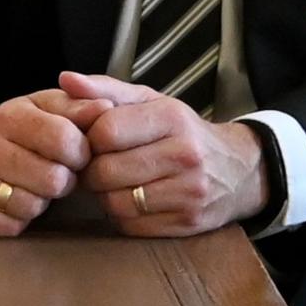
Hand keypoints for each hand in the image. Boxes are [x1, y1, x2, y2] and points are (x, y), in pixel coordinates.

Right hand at [0, 90, 103, 235]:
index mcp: (8, 116)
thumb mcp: (44, 109)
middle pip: (53, 180)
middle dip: (61, 180)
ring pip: (32, 207)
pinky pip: (12, 226)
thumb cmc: (15, 132)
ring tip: (29, 185)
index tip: (74, 154)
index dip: (80, 152)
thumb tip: (107, 110)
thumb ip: (78, 107)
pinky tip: (10, 200)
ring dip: (40, 200)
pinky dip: (18, 217)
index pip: (65, 140)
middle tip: (51, 172)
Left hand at [62, 71, 266, 235]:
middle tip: (100, 165)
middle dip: (93, 170)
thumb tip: (66, 80)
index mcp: (171, 118)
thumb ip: (105, 89)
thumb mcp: (151, 101)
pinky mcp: (187, 223)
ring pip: (115, 202)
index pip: (106, 130)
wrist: (240, 170)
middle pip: (106, 171)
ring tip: (117, 182)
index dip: (90, 138)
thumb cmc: (184, 132)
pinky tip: (134, 199)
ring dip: (106, 195)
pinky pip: (132, 225)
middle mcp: (184, 155)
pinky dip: (124, 215)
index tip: (94, 140)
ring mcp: (189, 192)